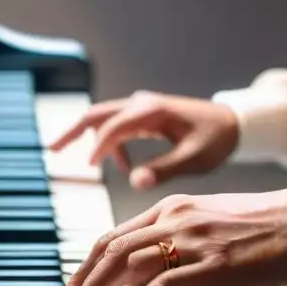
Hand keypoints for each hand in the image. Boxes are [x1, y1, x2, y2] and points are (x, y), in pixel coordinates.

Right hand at [49, 91, 239, 189]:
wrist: (235, 123)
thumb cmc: (217, 140)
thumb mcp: (194, 159)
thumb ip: (163, 169)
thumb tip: (133, 182)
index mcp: (152, 111)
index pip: (113, 126)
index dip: (98, 147)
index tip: (87, 167)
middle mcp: (142, 104)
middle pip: (97, 114)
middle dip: (73, 131)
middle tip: (51, 150)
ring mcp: (142, 107)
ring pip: (104, 119)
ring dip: (89, 138)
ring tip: (81, 164)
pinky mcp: (144, 115)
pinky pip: (117, 126)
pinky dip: (111, 144)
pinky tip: (121, 166)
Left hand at [60, 189, 286, 285]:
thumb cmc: (256, 230)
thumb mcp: (202, 226)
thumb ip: (167, 245)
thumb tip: (134, 280)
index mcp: (169, 209)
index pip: (113, 236)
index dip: (86, 265)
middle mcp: (174, 220)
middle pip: (111, 251)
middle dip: (82, 284)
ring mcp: (192, 241)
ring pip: (127, 266)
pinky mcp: (211, 265)